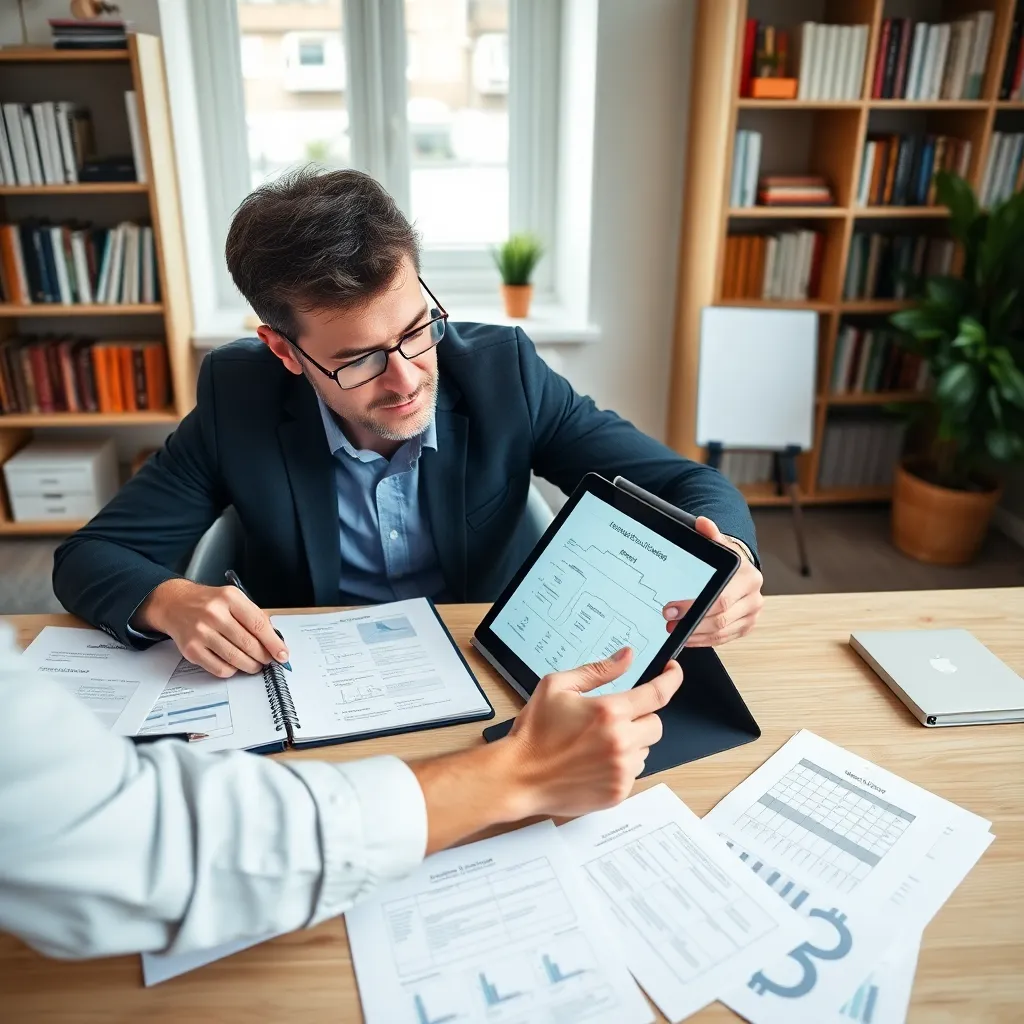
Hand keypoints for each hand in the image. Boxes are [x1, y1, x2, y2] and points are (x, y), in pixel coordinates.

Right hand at [135, 578, 288, 677]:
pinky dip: (232, 670)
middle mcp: (214, 614)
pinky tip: (235, 664)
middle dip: (263, 656)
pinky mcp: (191, 649)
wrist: (175, 604)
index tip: (282, 654)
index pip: (258, 624)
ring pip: (235, 659)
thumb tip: (274, 640)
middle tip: (268, 660)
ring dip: (250, 666)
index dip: (273, 643)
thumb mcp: (233, 599)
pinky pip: (219, 668)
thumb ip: (253, 616)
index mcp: (229, 598)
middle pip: (248, 644)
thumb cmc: (208, 602)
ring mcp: (201, 632)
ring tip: (254, 664)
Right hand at [504, 649, 683, 817]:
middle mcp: (620, 741)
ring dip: (630, 743)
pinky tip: (594, 762)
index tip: (672, 672)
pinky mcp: (618, 792)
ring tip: (596, 744)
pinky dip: (620, 765)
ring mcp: (621, 770)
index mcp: (608, 712)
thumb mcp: (557, 686)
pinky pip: (634, 773)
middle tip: (613, 719)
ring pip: (645, 750)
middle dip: (640, 718)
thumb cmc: (534, 732)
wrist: (519, 776)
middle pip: (656, 725)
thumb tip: (626, 657)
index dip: (670, 680)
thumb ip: (597, 671)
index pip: (657, 694)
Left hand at [662, 516, 763, 645]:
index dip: (693, 606)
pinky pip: (723, 639)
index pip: (720, 598)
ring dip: (695, 634)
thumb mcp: (719, 544)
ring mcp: (751, 615)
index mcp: (749, 578)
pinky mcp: (746, 627)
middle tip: (668, 622)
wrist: (741, 570)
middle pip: (721, 619)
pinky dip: (703, 640)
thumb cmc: (728, 560)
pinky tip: (688, 637)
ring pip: (721, 632)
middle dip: (691, 623)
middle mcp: (754, 598)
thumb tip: (702, 523)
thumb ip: (710, 534)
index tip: (671, 609)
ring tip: (674, 630)